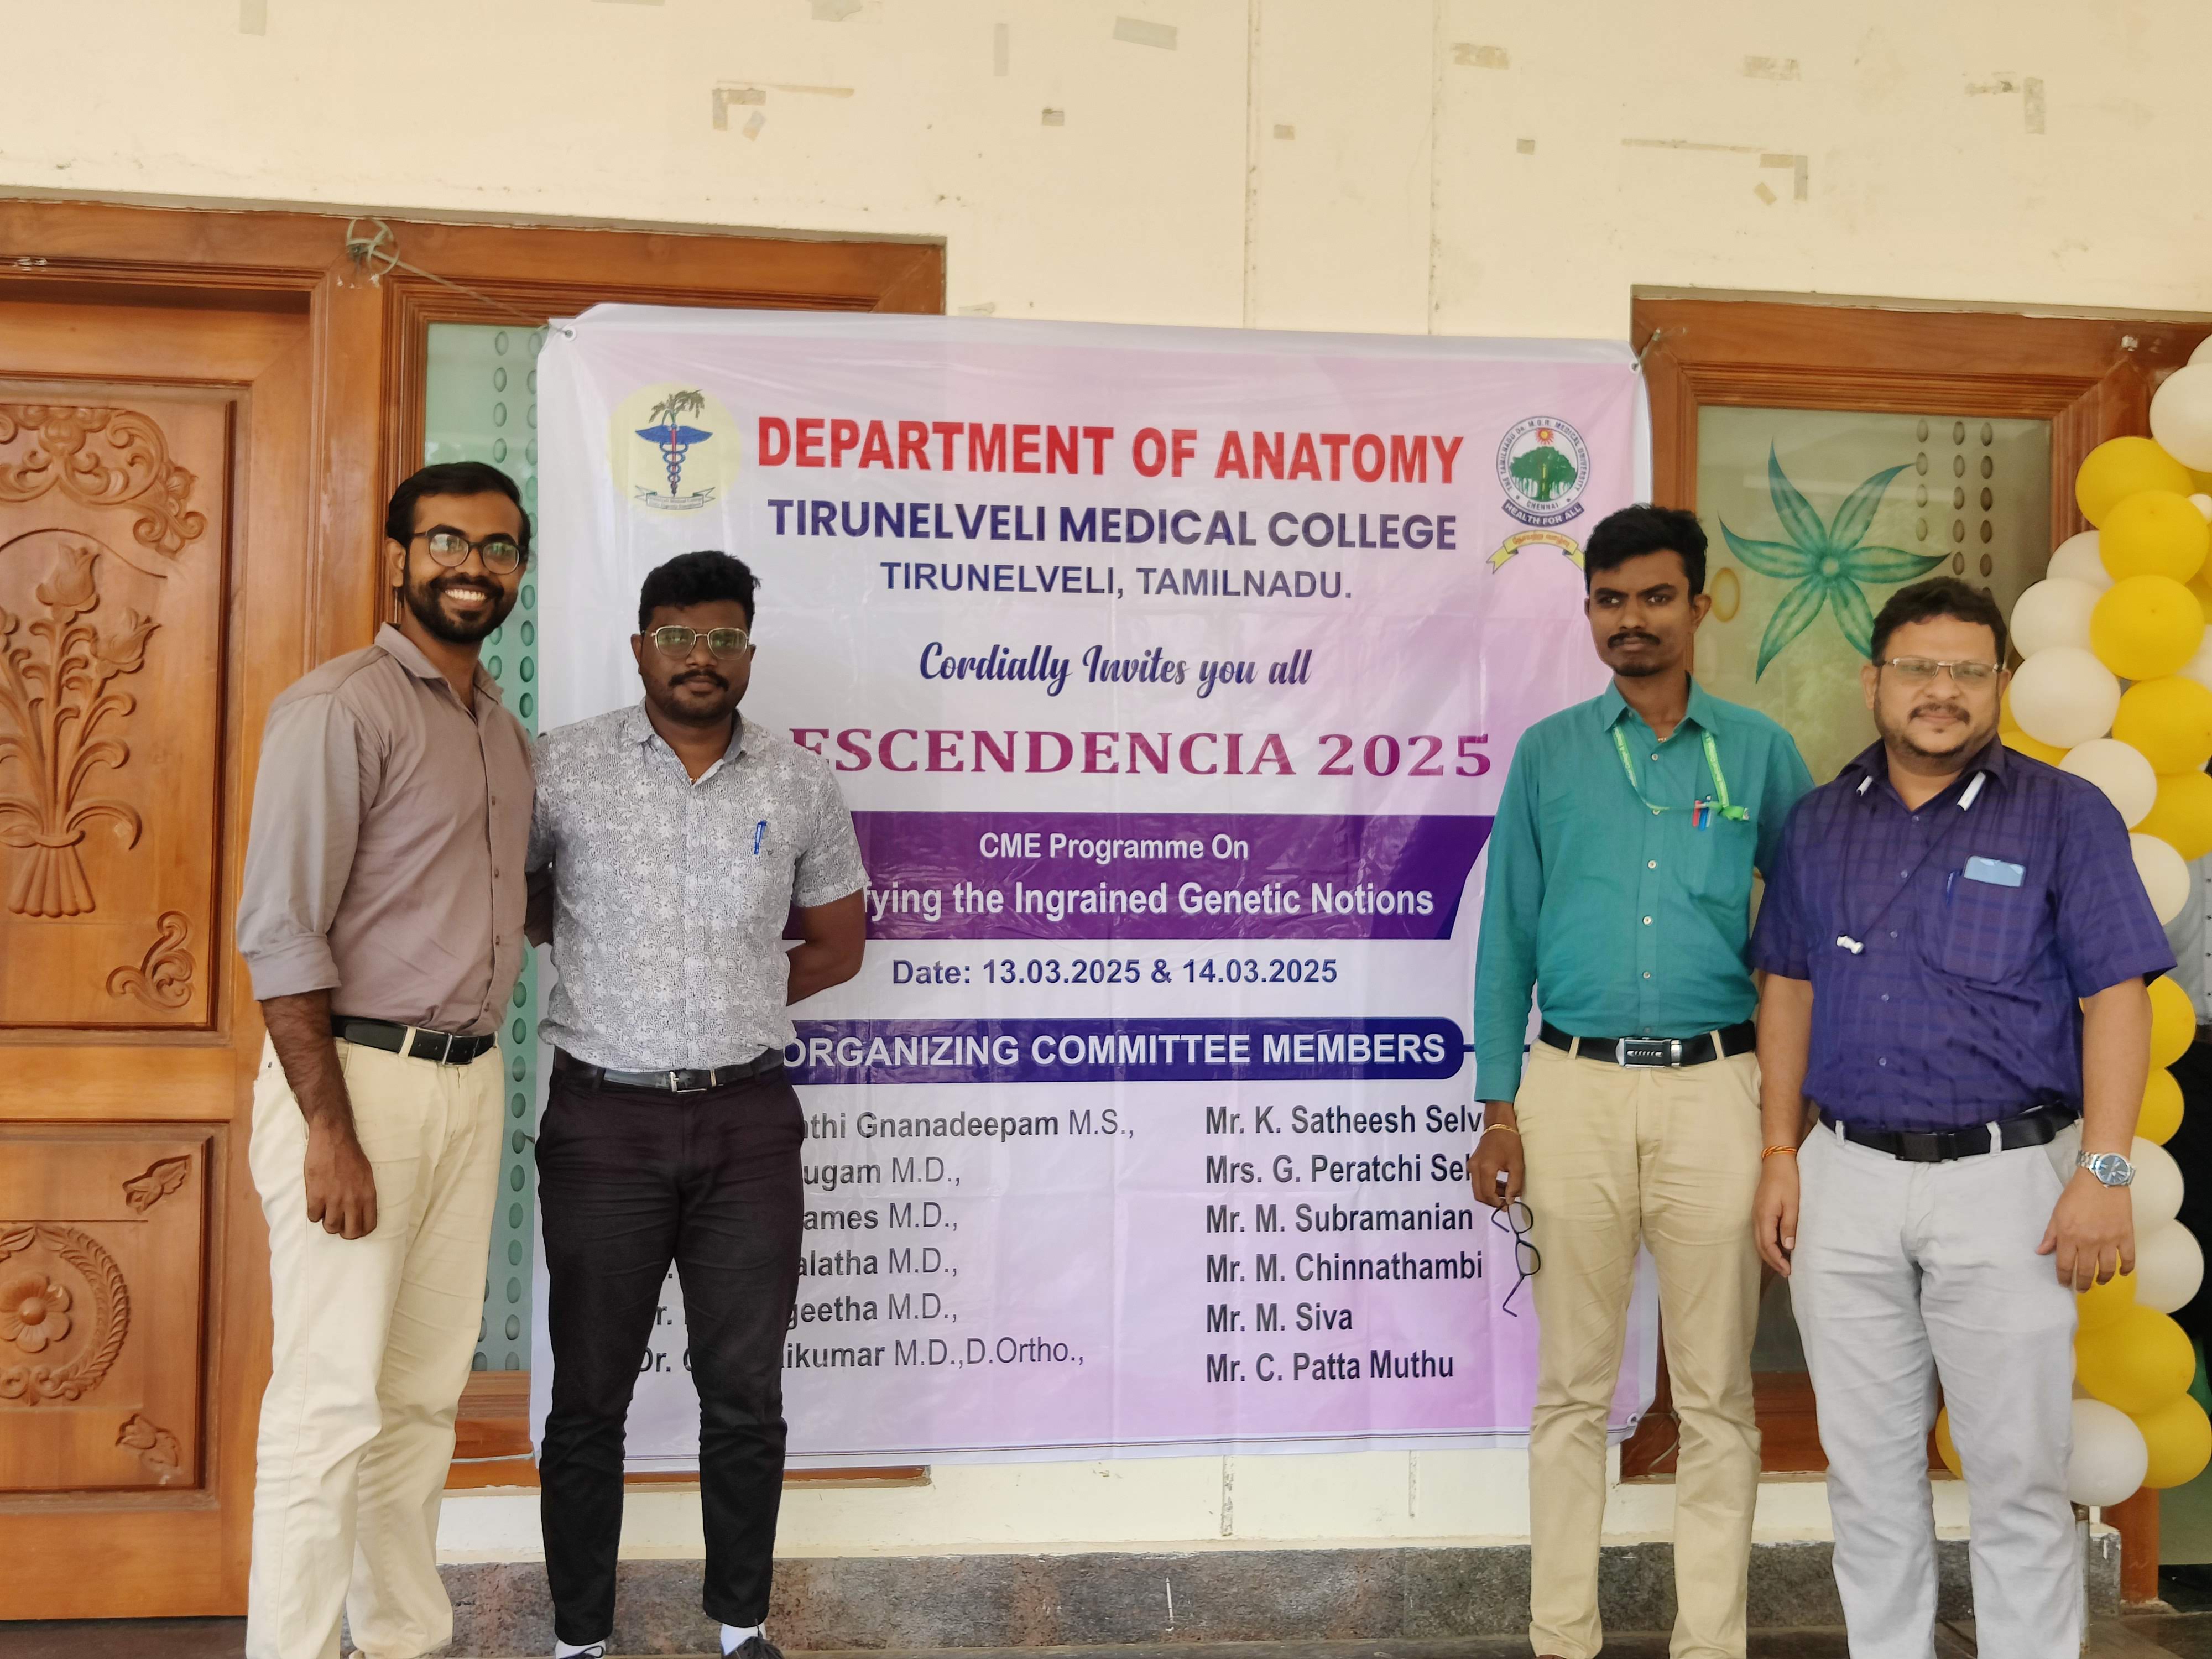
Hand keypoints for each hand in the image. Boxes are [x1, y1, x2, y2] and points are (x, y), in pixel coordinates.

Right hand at [304, 1121, 378, 1238]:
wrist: (333, 1139)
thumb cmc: (351, 1156)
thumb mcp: (367, 1176)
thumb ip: (364, 1196)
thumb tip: (359, 1212)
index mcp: (368, 1195)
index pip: (368, 1226)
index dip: (361, 1231)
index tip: (354, 1227)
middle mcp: (353, 1200)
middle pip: (350, 1233)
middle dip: (344, 1231)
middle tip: (339, 1223)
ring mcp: (334, 1199)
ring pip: (331, 1228)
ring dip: (328, 1222)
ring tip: (327, 1211)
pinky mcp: (316, 1196)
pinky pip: (314, 1217)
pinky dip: (314, 1213)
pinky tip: (316, 1202)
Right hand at [1470, 1106, 1522, 1210]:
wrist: (1499, 1125)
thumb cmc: (1510, 1143)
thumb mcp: (1517, 1164)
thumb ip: (1514, 1185)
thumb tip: (1510, 1201)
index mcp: (1485, 1169)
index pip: (1487, 1194)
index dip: (1497, 1203)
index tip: (1509, 1205)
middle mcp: (1474, 1168)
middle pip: (1479, 1194)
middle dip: (1492, 1201)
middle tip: (1506, 1202)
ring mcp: (1471, 1165)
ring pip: (1477, 1189)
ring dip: (1490, 1194)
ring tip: (1506, 1192)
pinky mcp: (1473, 1163)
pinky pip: (1477, 1181)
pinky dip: (1487, 1186)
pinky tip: (1500, 1183)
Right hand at [1754, 1156, 1798, 1275]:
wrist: (1777, 1161)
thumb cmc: (1788, 1181)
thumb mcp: (1792, 1204)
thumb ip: (1789, 1226)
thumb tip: (1788, 1248)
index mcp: (1764, 1217)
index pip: (1768, 1246)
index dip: (1777, 1260)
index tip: (1788, 1271)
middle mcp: (1757, 1218)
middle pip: (1760, 1246)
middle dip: (1772, 1261)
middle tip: (1786, 1272)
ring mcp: (1756, 1213)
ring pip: (1759, 1240)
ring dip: (1769, 1254)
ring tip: (1783, 1263)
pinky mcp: (1759, 1210)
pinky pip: (1761, 1233)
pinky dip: (1768, 1244)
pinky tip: (1778, 1246)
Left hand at [2038, 1169, 2133, 1290]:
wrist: (2101, 1178)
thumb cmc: (2076, 1194)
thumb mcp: (2057, 1213)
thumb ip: (2050, 1235)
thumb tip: (2041, 1252)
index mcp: (2069, 1236)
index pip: (2065, 1265)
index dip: (2064, 1278)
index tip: (2064, 1284)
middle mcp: (2089, 1241)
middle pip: (2086, 1271)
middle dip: (2082, 1284)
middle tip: (2082, 1289)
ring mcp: (2110, 1240)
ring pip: (2107, 1269)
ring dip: (2103, 1279)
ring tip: (2099, 1282)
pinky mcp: (2126, 1235)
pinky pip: (2129, 1258)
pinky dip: (2127, 1269)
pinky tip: (2123, 1273)